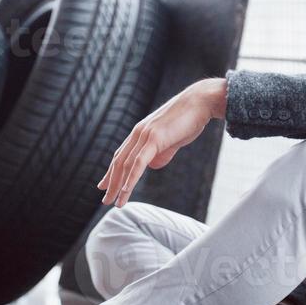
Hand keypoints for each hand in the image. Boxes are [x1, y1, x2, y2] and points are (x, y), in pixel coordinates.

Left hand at [97, 78, 226, 206]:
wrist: (200, 102)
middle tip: (106, 200)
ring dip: (119, 186)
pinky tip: (125, 190)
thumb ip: (162, 153)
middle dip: (111, 183)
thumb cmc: (189, 119)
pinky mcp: (154, 138)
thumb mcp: (173, 140)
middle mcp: (138, 133)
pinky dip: (131, 178)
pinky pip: (138, 162)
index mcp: (140, 133)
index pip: (121, 155)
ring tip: (114, 202)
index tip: (105, 185)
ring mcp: (144, 135)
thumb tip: (153, 166)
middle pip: (119, 162)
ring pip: (126, 165)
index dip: (112, 171)